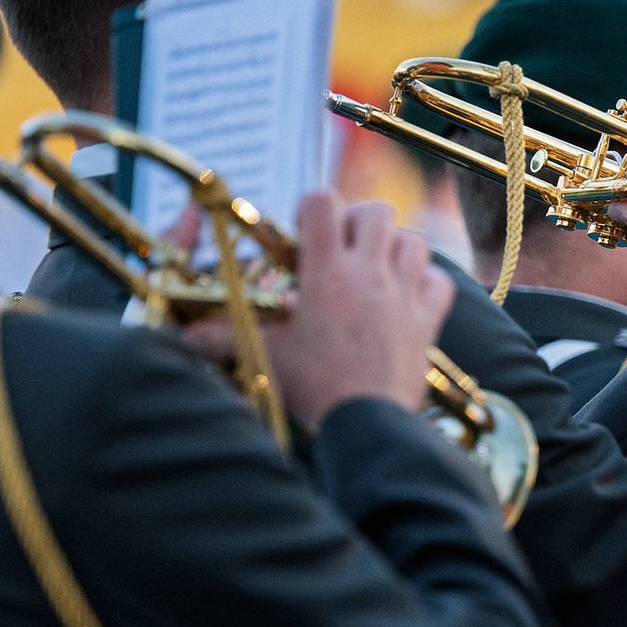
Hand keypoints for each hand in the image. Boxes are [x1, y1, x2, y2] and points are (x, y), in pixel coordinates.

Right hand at [189, 193, 453, 423]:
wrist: (365, 424)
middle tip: (343, 246)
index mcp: (326, 273)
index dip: (311, 206)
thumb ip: (224, 338)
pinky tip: (409, 296)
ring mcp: (404, 295)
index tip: (303, 231)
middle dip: (358, 220)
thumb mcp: (265, 356)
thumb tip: (185, 337)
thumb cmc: (314, 389)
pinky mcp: (428, 320)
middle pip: (376, 210)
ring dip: (395, 246)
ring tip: (375, 268)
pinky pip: (441, 281)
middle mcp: (369, 274)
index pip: (322, 202)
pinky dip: (428, 281)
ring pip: (414, 239)